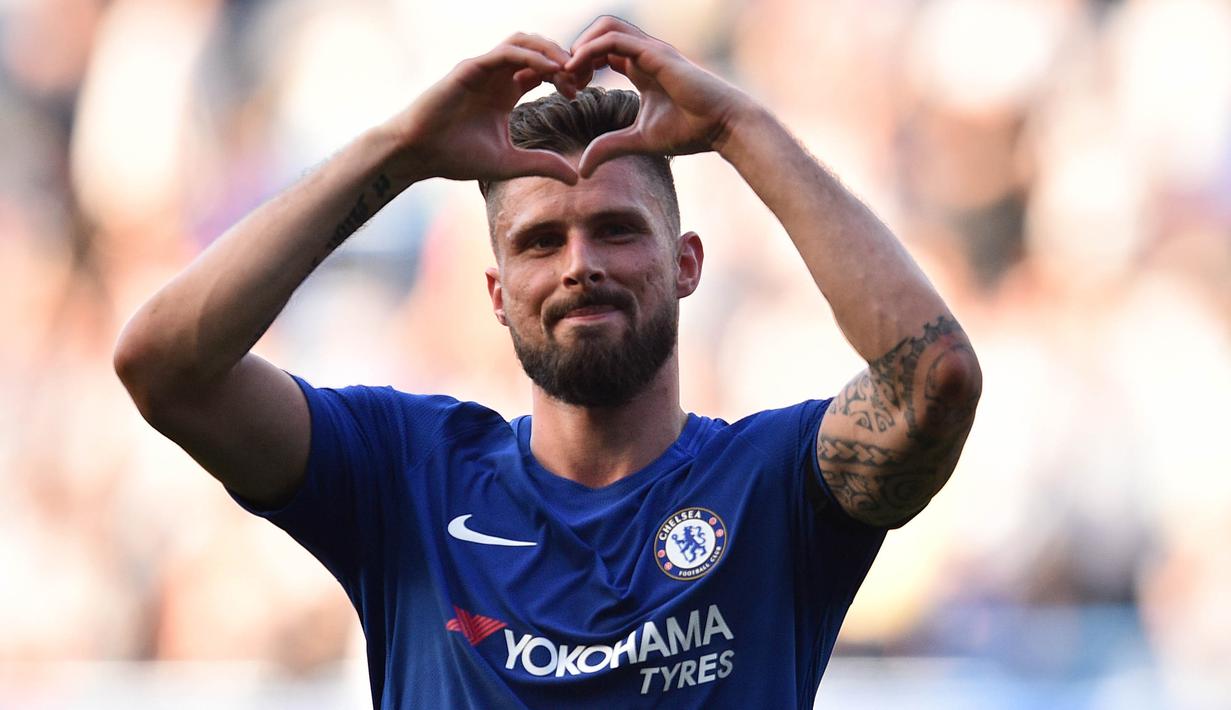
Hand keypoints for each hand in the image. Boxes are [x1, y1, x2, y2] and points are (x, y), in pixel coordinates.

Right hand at [386, 33, 579, 184]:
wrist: (418, 154)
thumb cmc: (456, 157)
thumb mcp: (509, 163)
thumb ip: (541, 165)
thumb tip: (576, 178)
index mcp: (506, 92)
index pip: (543, 71)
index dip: (565, 77)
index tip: (581, 93)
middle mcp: (497, 76)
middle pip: (538, 50)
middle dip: (563, 59)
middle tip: (581, 78)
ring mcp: (483, 69)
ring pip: (524, 42)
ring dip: (550, 51)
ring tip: (569, 69)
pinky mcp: (470, 68)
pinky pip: (506, 53)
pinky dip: (531, 57)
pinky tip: (550, 70)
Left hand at [564, 16, 754, 176]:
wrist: (723, 126)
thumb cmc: (691, 130)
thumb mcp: (639, 140)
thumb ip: (609, 147)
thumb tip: (582, 168)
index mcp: (640, 68)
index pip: (602, 52)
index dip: (580, 66)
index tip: (569, 91)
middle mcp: (644, 53)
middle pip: (599, 32)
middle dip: (576, 51)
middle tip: (566, 81)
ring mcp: (650, 50)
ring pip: (604, 28)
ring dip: (580, 47)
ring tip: (569, 74)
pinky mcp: (654, 53)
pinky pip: (614, 40)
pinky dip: (589, 50)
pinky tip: (576, 70)